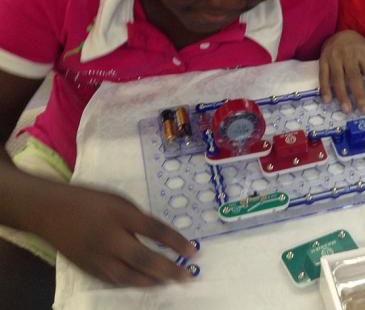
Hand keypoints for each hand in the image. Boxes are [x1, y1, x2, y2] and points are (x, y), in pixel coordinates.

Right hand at [36, 183, 196, 285]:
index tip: (193, 252)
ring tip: (171, 282)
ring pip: (129, 276)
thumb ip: (139, 219)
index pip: (154, 230)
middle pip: (143, 259)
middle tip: (188, 277)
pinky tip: (146, 283)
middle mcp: (109, 238)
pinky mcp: (88, 269)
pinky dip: (133, 284)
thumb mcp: (118, 200)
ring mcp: (97, 257)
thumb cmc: (89, 201)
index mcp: (119, 214)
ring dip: (153, 281)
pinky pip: (114, 281)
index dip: (176, 242)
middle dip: (168, 270)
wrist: (49, 211)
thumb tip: (160, 238)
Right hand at [319, 30, 364, 113]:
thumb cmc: (359, 47)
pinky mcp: (322, 60)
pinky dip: (325, 88)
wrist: (340, 32)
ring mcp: (334, 57)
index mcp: (363, 53)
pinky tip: (327, 101)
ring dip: (342, 95)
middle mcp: (348, 55)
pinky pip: (323, 76)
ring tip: (347, 110)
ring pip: (337, 78)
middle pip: (354, 77)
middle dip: (359, 95)